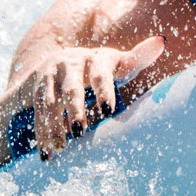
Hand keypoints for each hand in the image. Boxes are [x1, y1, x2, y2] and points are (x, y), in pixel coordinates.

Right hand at [11, 36, 165, 157]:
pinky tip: (46, 152)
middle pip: (72, 88)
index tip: (108, 111)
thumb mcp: (116, 65)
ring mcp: (50, 75)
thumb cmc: (98, 70)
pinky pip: (37, 112)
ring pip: (50, 102)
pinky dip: (41, 132)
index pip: (100, 74)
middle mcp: (69, 62)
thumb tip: (160, 42)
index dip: (103, 91)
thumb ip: (136, 59)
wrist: (56, 65)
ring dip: (53, 126)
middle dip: (75, 110)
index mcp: (95, 58)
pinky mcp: (35, 88)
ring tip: (60, 149)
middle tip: (80, 131)